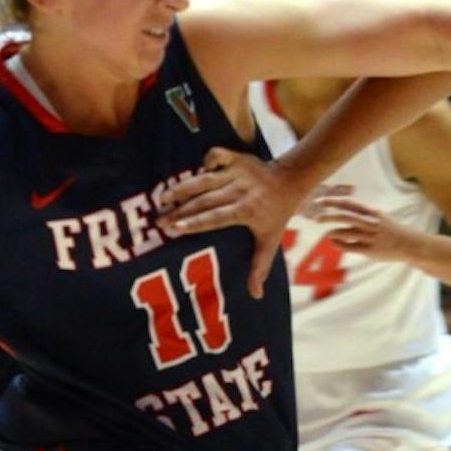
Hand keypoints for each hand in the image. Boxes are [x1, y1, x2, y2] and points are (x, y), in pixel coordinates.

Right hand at [156, 148, 308, 297]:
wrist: (291, 180)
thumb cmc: (277, 214)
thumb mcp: (271, 240)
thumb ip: (260, 266)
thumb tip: (256, 296)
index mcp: (247, 210)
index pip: (216, 218)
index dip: (195, 222)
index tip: (175, 228)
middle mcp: (240, 190)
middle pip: (205, 200)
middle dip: (181, 209)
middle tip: (159, 220)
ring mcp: (238, 172)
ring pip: (205, 178)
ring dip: (183, 187)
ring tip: (163, 197)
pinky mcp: (237, 157)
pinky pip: (217, 155)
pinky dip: (206, 160)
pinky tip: (194, 171)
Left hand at [309, 197, 417, 261]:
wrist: (410, 244)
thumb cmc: (391, 229)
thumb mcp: (379, 216)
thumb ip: (362, 213)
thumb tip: (342, 210)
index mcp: (372, 212)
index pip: (349, 203)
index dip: (332, 201)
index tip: (319, 201)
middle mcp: (370, 223)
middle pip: (345, 216)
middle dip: (328, 216)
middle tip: (317, 219)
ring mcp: (370, 237)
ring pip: (345, 233)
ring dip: (333, 232)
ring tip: (328, 234)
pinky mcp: (370, 250)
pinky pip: (349, 247)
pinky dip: (339, 244)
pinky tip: (335, 242)